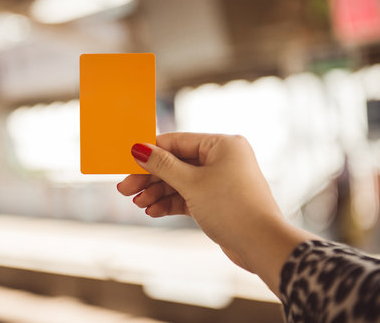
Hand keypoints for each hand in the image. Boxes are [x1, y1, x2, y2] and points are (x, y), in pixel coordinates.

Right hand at [117, 133, 315, 294]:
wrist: (262, 245)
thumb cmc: (232, 207)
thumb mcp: (191, 183)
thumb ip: (162, 165)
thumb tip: (139, 148)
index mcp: (221, 145)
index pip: (176, 142)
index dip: (150, 152)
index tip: (127, 162)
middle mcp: (222, 159)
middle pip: (176, 163)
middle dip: (150, 178)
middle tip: (125, 189)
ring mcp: (220, 180)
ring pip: (180, 182)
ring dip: (158, 193)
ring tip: (138, 204)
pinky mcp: (217, 200)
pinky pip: (188, 196)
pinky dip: (171, 203)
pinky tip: (154, 211)